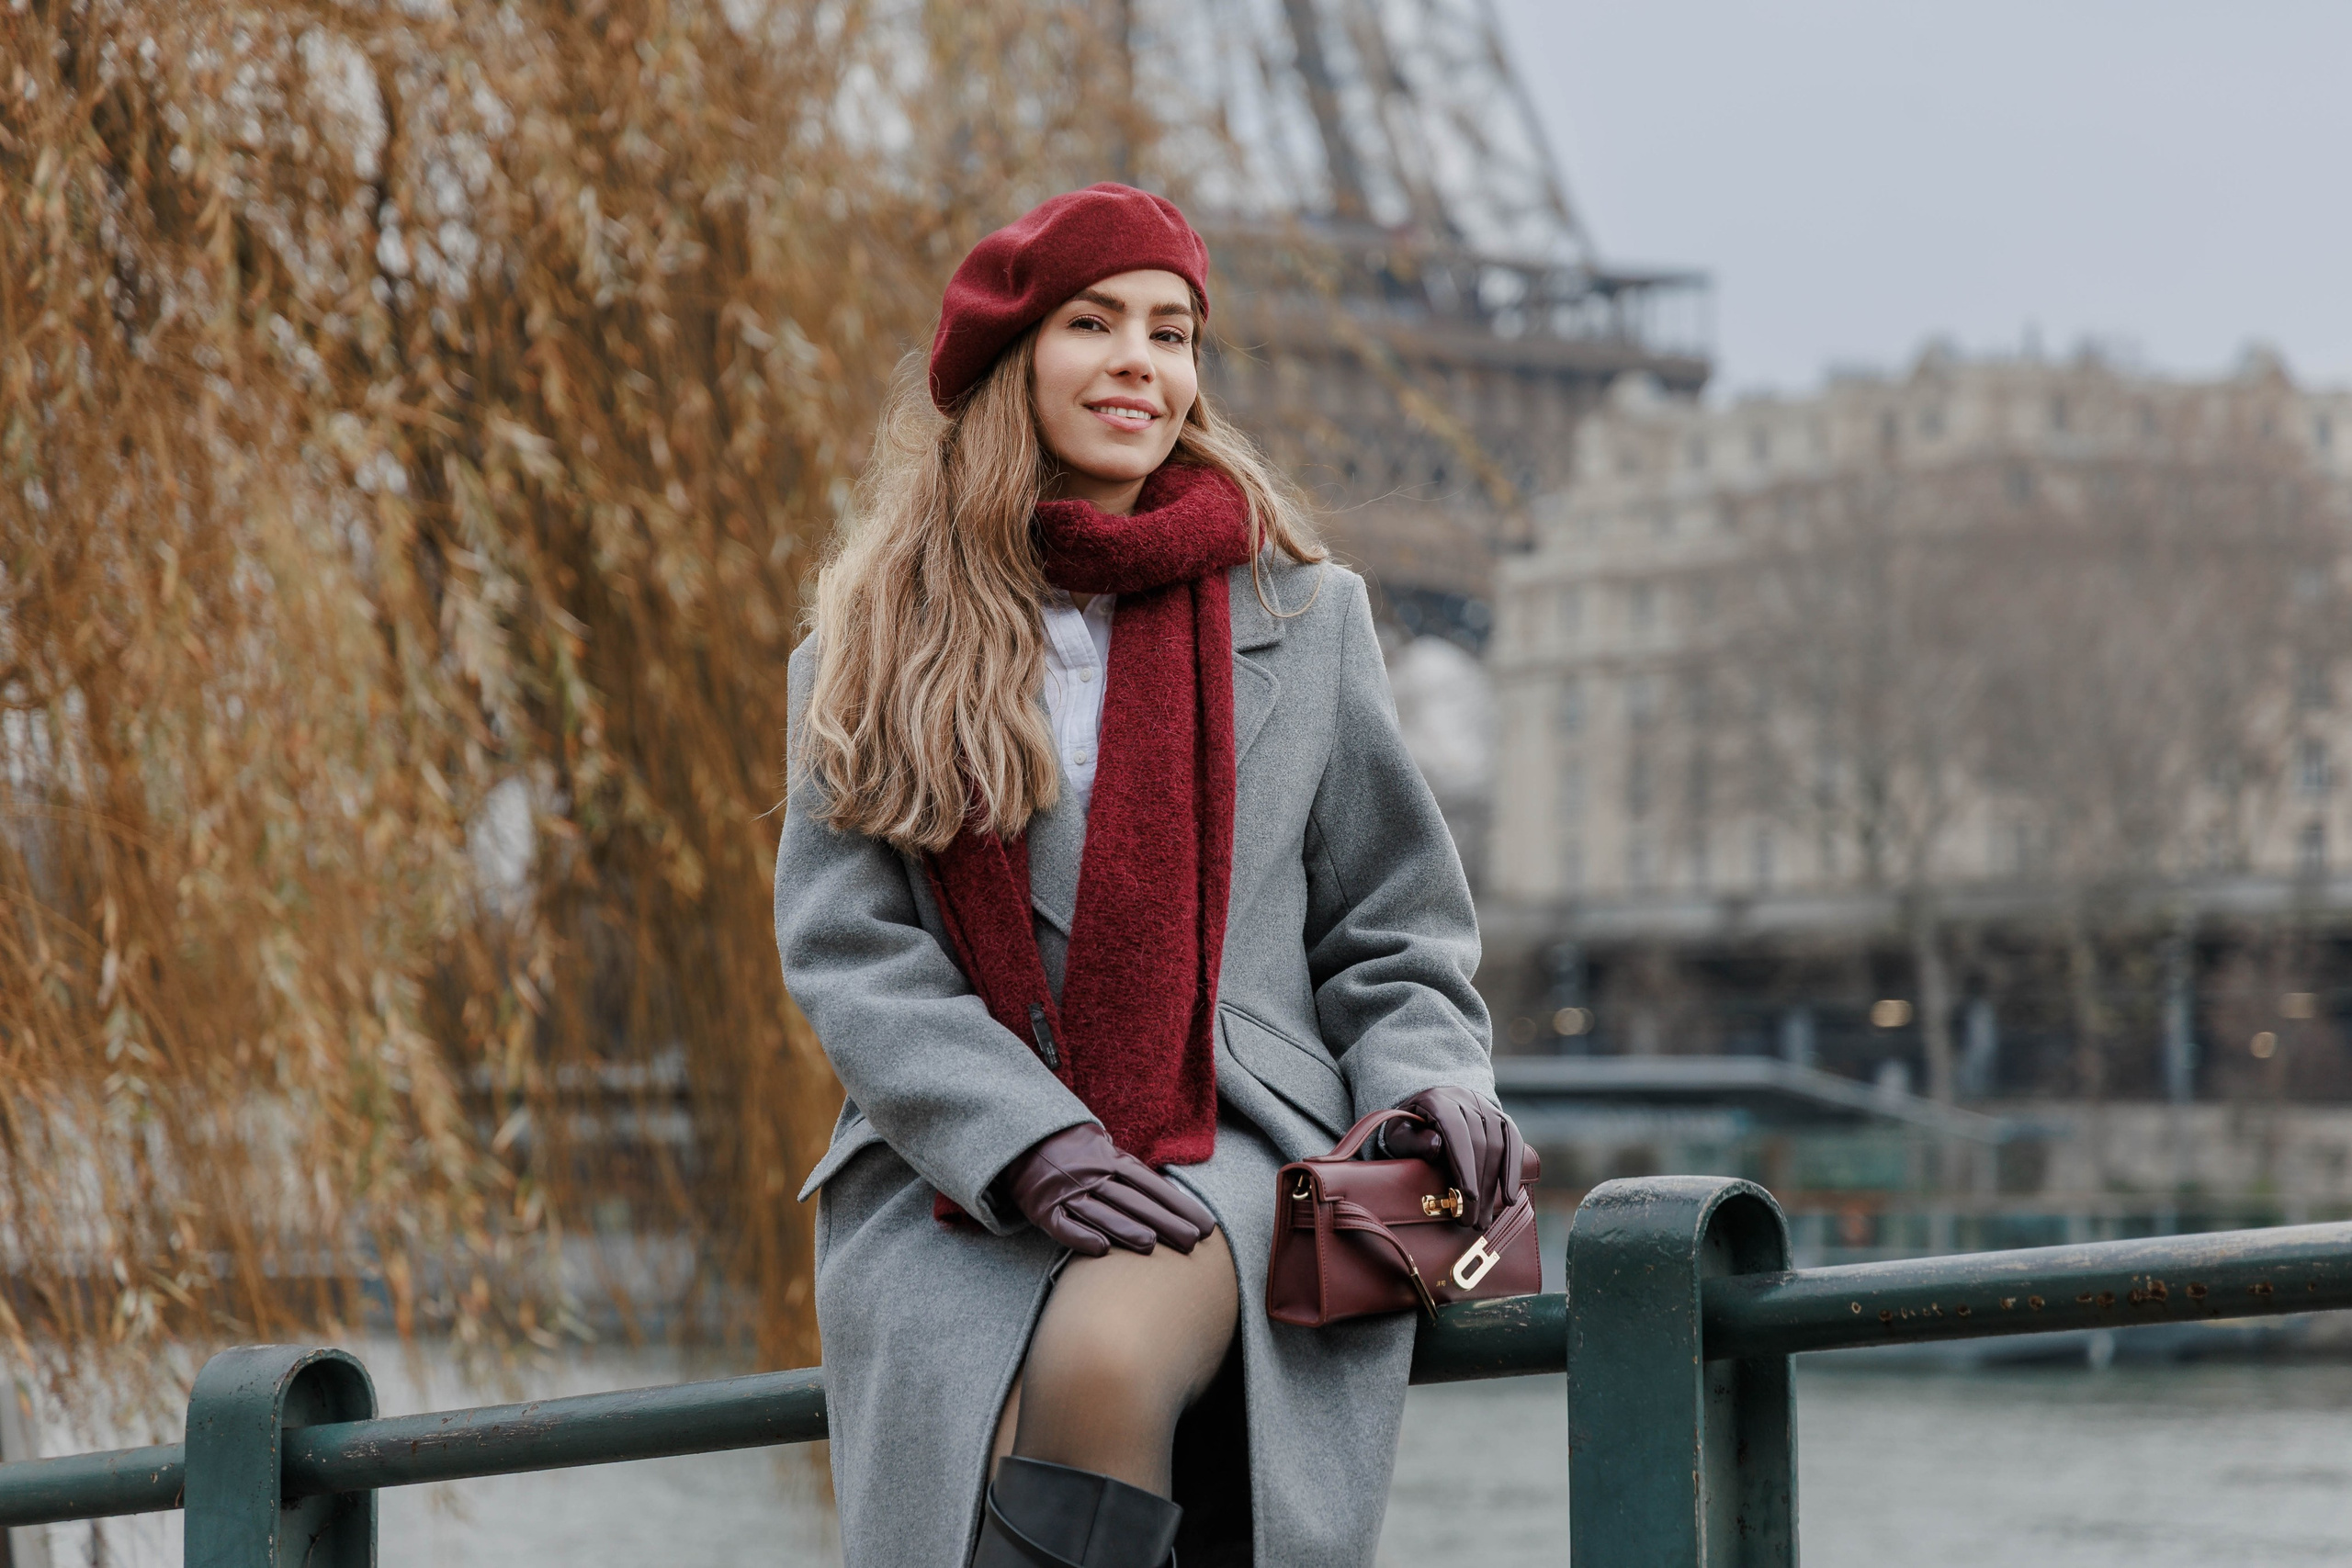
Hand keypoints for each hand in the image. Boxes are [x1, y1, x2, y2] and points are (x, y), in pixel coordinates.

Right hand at [1000, 1123, 1218, 1256]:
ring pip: (1101, 1212)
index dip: (1179, 1205)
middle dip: (1164, 1221)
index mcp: (1112, 1159)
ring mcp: (1067, 1191)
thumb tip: (1173, 1196)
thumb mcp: (1106, 1150)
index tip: (1205, 1225)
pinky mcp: (1042, 1208)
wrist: (1023, 1137)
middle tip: (1191, 1242)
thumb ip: (1133, 1171)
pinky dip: (1081, 1236)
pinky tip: (1101, 1250)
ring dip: (1126, 1229)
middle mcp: (1092, 1174)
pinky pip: (1062, 1225)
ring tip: (1152, 1246)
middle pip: (1133, 1200)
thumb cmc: (1076, 1151)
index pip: (1152, 1185)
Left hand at [1381, 1086, 1525, 1230]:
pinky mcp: (1500, 1117)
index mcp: (1437, 1101)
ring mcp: (1485, 1106)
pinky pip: (1513, 1142)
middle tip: (1471, 1221)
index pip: (1456, 1132)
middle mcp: (1465, 1099)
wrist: (1425, 1107)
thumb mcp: (1399, 1133)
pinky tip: (1509, 1197)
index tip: (1468, 1196)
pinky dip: (1513, 1170)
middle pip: (1480, 1143)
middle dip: (1478, 1185)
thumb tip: (1436, 1147)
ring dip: (1493, 1186)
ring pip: (1498, 1146)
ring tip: (1483, 1219)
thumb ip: (1412, 1140)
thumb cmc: (1409, 1128)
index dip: (1464, 1164)